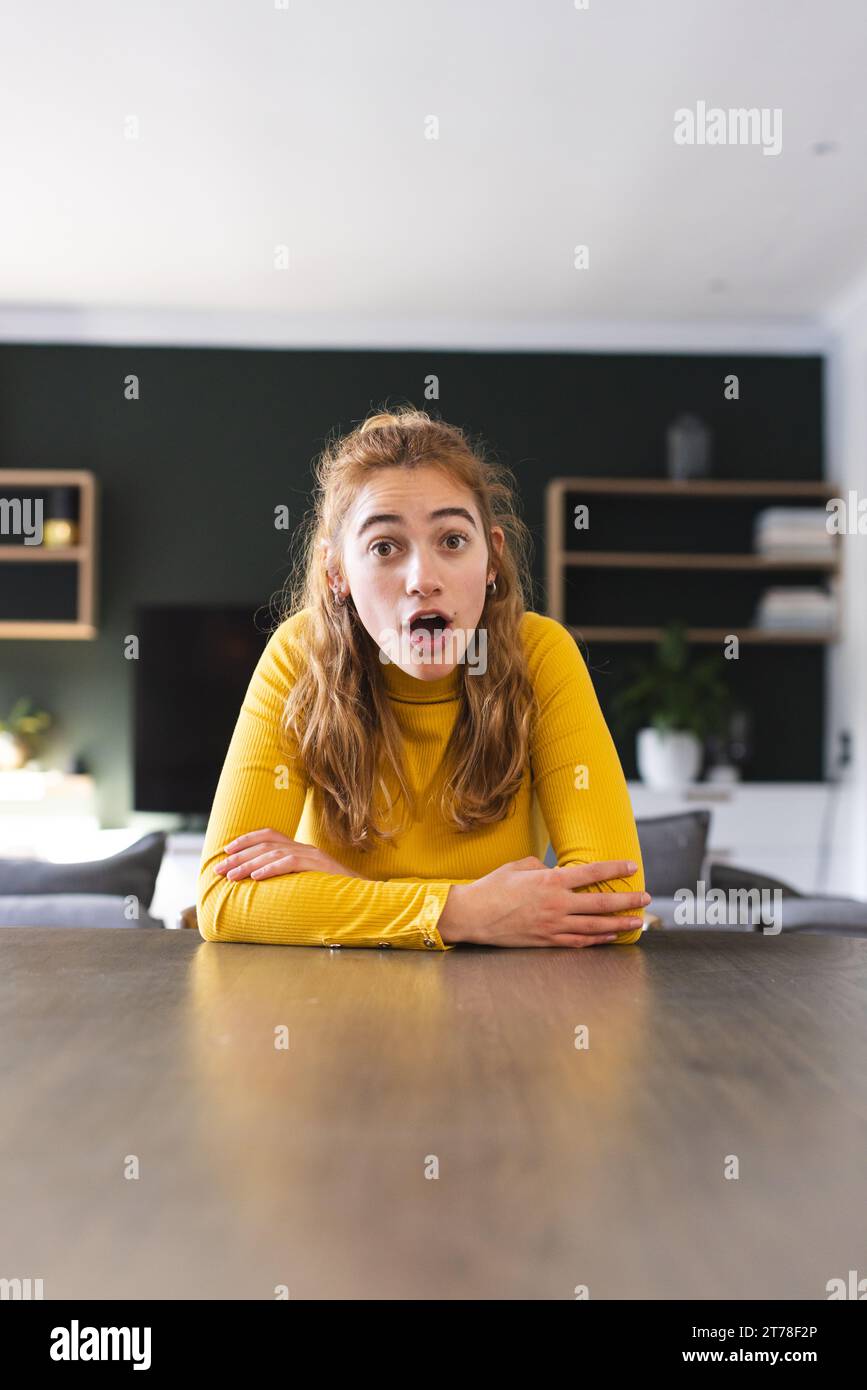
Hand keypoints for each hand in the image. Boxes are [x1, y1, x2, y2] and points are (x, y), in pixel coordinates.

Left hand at [214, 828, 362, 881]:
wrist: (365, 895)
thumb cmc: (335, 892)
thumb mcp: (307, 880)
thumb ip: (290, 877)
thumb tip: (262, 883)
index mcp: (301, 848)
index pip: (269, 835)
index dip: (246, 840)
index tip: (226, 850)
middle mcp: (305, 848)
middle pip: (266, 845)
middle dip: (239, 856)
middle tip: (219, 868)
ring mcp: (312, 856)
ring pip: (273, 854)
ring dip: (248, 865)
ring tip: (232, 876)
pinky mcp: (318, 866)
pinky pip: (289, 863)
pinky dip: (270, 869)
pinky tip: (255, 878)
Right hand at [438, 857, 649, 947]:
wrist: (472, 915)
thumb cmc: (492, 887)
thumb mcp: (518, 866)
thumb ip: (541, 866)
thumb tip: (555, 870)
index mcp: (550, 880)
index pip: (592, 873)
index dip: (615, 869)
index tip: (632, 866)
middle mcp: (557, 903)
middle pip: (601, 904)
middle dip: (627, 901)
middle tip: (645, 898)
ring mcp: (553, 925)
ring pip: (595, 927)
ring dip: (620, 924)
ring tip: (637, 922)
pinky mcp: (547, 941)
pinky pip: (579, 942)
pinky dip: (598, 940)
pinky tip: (610, 937)